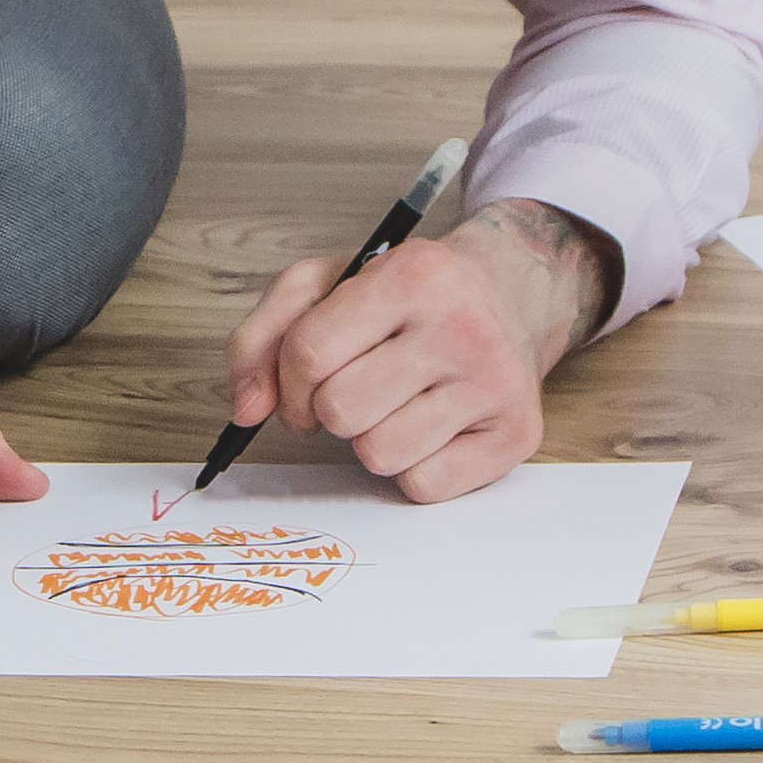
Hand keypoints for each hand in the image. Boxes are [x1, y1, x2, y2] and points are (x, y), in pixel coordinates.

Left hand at [223, 198, 614, 502]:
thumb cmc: (410, 297)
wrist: (512, 295)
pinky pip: (423, 486)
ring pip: (379, 455)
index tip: (303, 382)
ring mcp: (494, 383)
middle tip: (358, 387)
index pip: (309, 353)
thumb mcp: (328, 284)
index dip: (287, 380)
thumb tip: (246, 411)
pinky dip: (413, 468)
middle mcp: (461, 326)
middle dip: (331, 409)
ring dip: (371, 439)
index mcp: (411, 276)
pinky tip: (432, 428)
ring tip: (398, 404)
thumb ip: (265, 336)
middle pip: (340, 411)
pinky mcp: (516, 435)